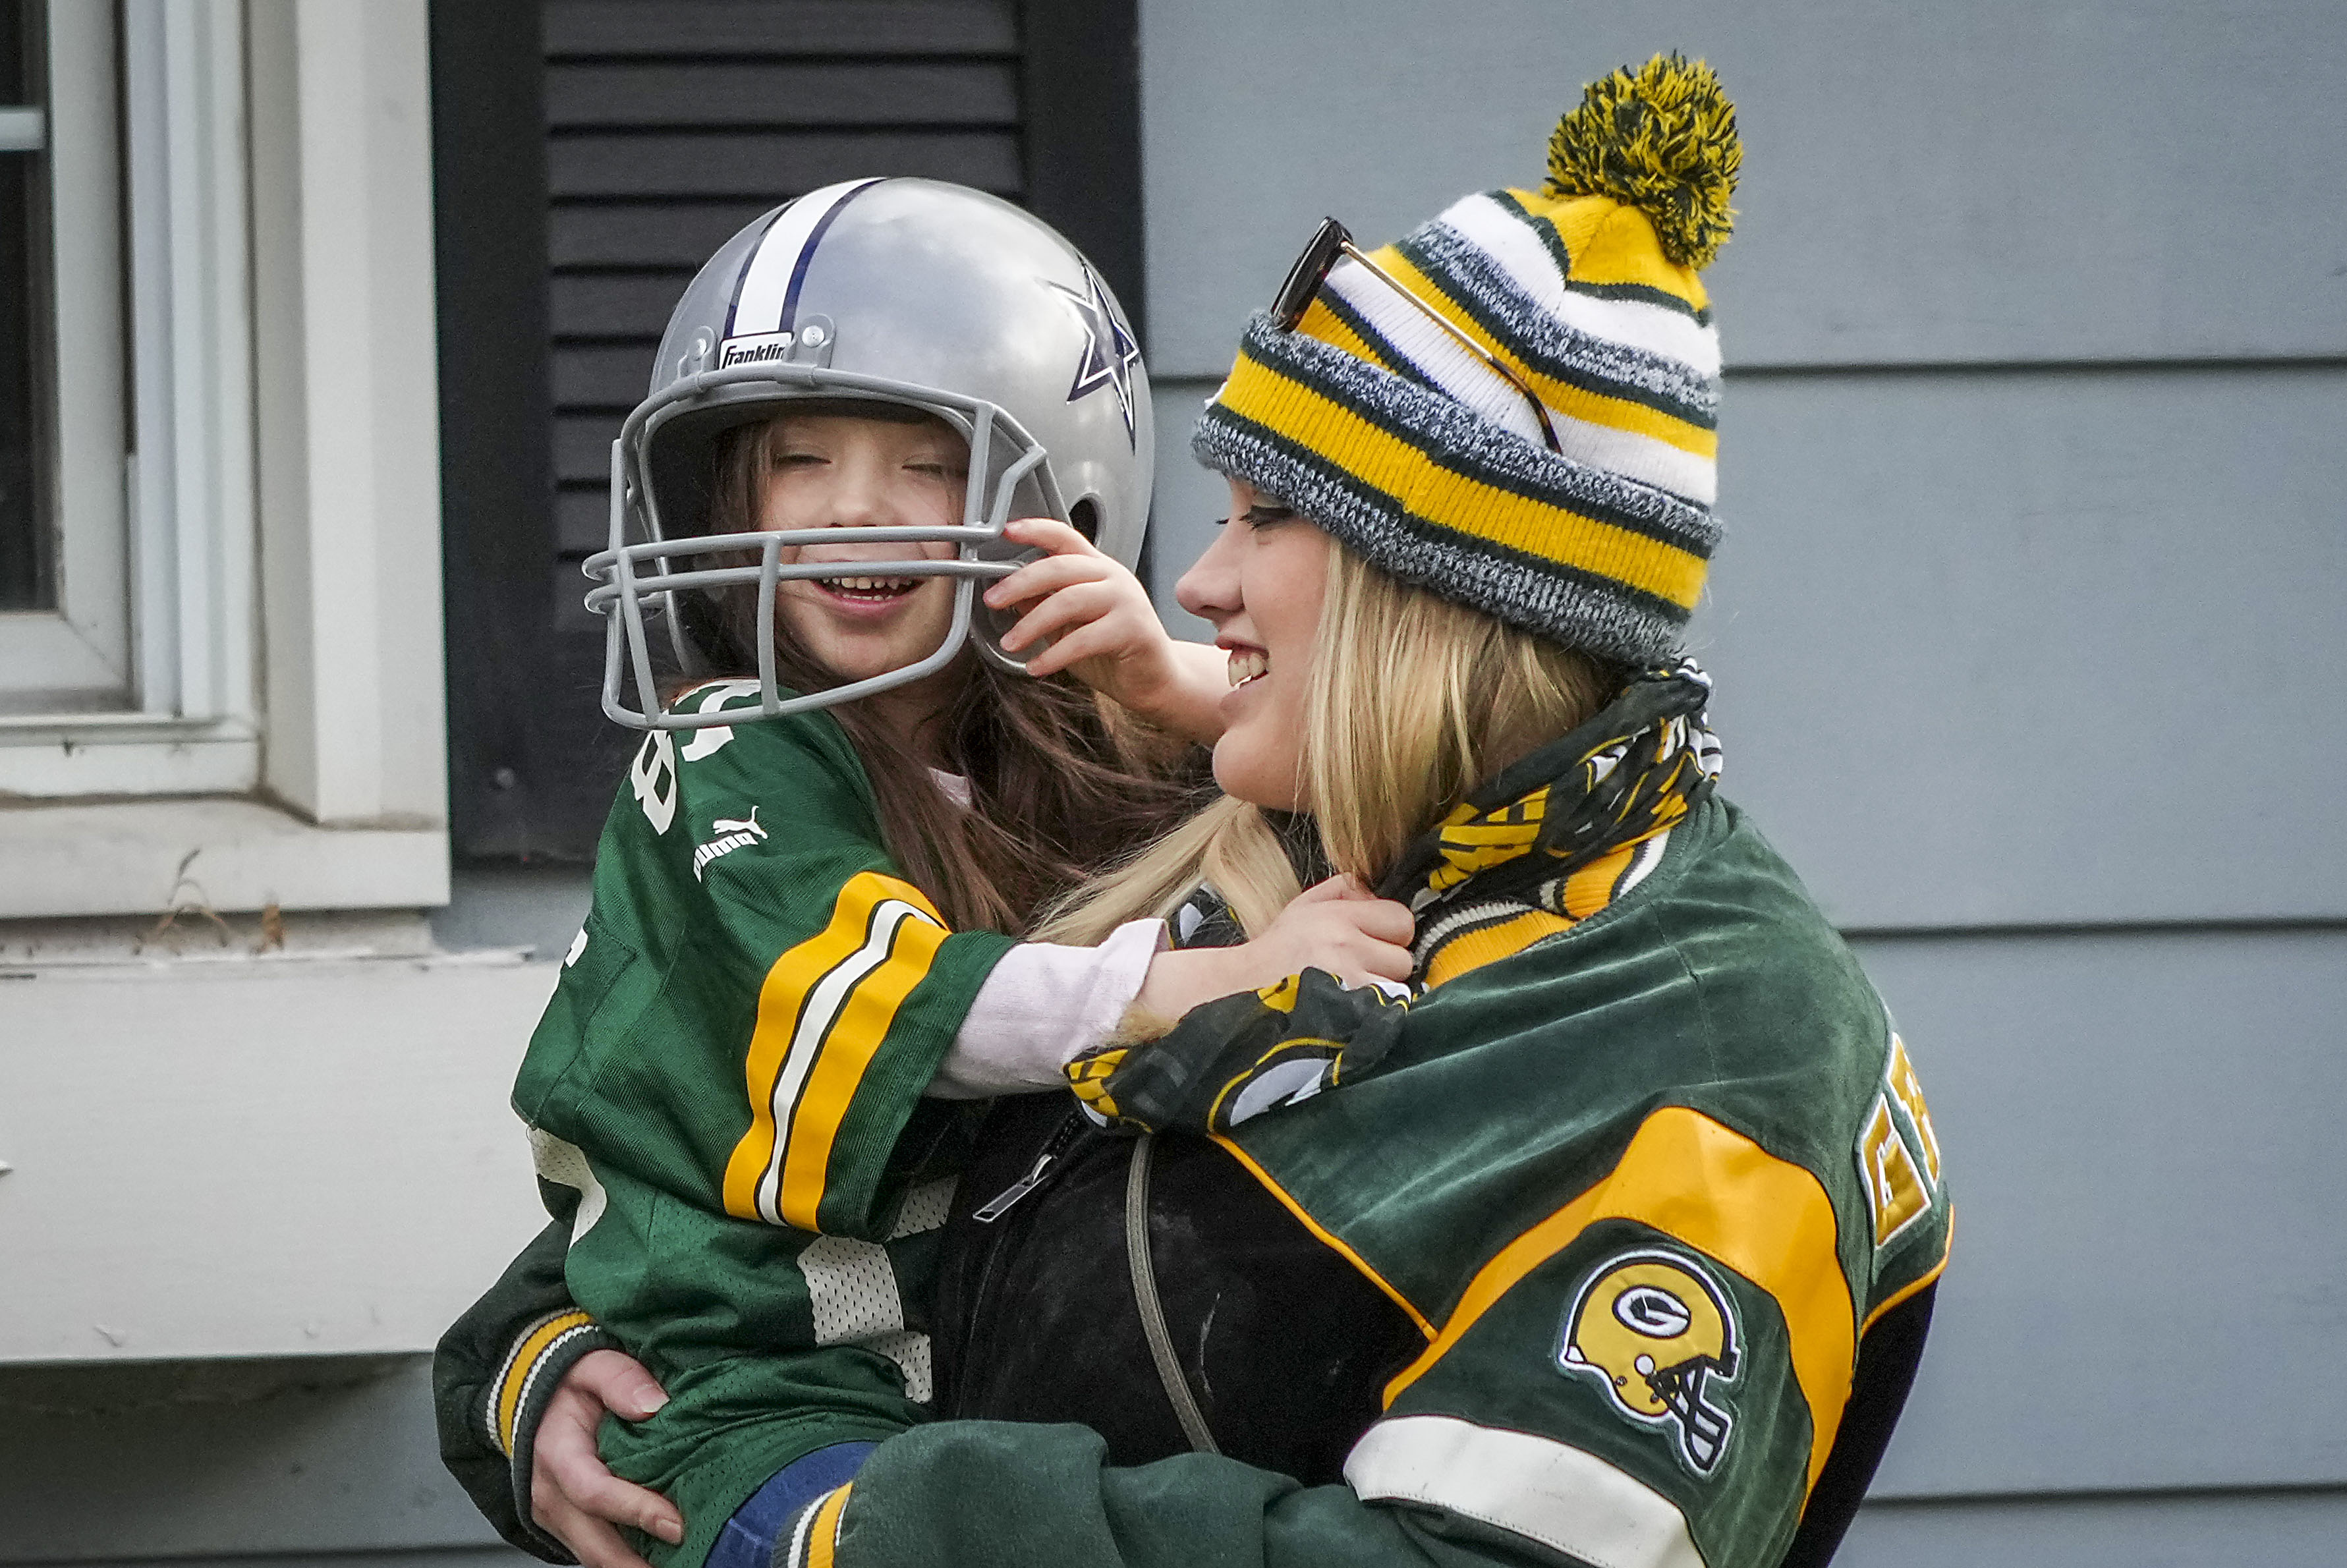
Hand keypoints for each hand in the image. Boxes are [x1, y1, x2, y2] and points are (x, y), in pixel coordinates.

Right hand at [530, 1349, 682, 1567]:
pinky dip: (624, 1560)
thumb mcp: (592, 1364)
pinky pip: (594, 1553)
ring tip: (681, 1563)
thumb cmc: (567, 1384)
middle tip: (688, 1561)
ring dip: (632, 1566)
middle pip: (594, 1545)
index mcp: (558, 1454)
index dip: (637, 1511)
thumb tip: (654, 1404)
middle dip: (637, 1563)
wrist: (528, 1397)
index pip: (595, 1493)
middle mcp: (551, 1495)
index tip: (677, 1524)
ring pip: (594, 1557)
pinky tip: (658, 1556)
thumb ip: (621, 1379)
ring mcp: (554, 1516)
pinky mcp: (564, 1525)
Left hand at [983, 518, 1226, 742]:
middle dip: (1019, 583)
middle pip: (1059, 567)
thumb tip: (1006, 593)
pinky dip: (1054, 655)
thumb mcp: (1068, 624)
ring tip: (1010, 643)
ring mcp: (1126, 600)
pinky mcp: (1132, 629)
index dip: (1035, 530)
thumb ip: (1043, 604)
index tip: (1007, 530)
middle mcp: (1113, 577)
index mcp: (1097, 568)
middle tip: (993, 600)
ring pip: (1068, 601)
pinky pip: (1083, 639)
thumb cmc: (1112, 650)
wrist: (1154, 680)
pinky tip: (1037, 666)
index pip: (1065, 537)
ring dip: (1031, 624)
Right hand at [1134, 874, 1413, 1018]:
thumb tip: (1378, 892)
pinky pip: (1385, 1010)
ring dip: (1382, 991)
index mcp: (1336, 915)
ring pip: (1397, 986)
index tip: (1373, 944)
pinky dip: (1374, 1012)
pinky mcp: (1347, 1011)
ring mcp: (1347, 979)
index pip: (1401, 918)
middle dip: (1387, 965)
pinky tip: (1352, 1009)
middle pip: (1404, 957)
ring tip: (1352, 990)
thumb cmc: (1276, 952)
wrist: (1239, 992)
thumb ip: (1343, 889)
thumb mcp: (1303, 907)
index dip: (1391, 933)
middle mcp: (1344, 942)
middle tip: (1361, 970)